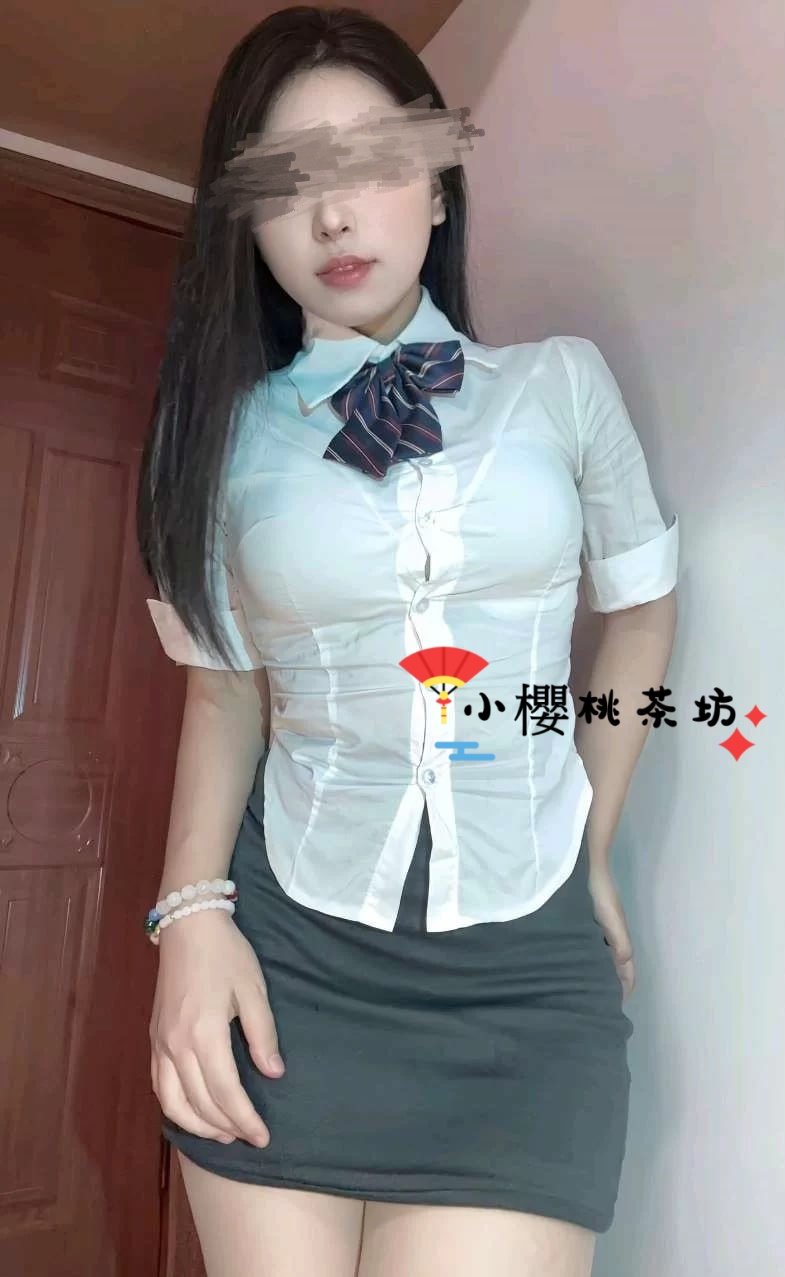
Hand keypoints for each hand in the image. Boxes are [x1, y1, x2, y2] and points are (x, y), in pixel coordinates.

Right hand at [150, 909, 284, 1144]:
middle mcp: (177, 1046)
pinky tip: (192, 1111)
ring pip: (173, 1102)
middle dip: (227, 1127)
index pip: (226, 1093)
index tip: (263, 1137)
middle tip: (250, 1138)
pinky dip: (175, 1107)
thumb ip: (263, 1035)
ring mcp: (160, 1043)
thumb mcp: (253, 990)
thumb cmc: (226, 954)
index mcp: (205, 1034)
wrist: (188, 926)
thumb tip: (273, 1074)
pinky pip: (159, 1085)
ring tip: (223, 1133)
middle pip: (200, 1103)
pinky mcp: (153, 1038)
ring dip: (198, 1125)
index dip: (245, 1120)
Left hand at [586, 862, 635, 997]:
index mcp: (619, 938)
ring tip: (580, 988)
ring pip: (600, 958)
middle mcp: (610, 937)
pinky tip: (571, 963)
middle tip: (593, 1003)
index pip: (627, 972)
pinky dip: (585, 957)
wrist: (584, 866)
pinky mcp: (585, 922)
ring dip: (596, 971)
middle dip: (609, 985)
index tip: (613, 1008)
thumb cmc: (598, 892)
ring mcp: (598, 930)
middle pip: (614, 967)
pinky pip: (588, 946)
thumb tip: (623, 967)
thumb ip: (619, 941)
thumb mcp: (610, 918)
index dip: (624, 989)